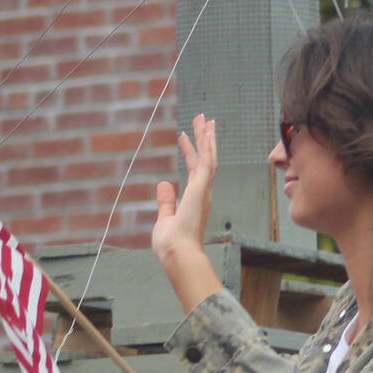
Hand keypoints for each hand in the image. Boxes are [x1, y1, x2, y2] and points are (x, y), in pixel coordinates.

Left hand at [152, 113, 217, 268]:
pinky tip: (206, 131)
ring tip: (205, 119)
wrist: (178, 253)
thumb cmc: (172, 243)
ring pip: (208, 157)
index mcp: (195, 199)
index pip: (194, 170)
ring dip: (207, 137)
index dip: (191, 151)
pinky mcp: (201, 188)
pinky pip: (207, 162)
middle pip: (205, 159)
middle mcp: (202, 192)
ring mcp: (203, 189)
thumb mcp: (165, 217)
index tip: (185, 136)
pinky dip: (207, 146)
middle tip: (204, 120)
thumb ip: (166, 200)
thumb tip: (164, 184)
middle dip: (204, 139)